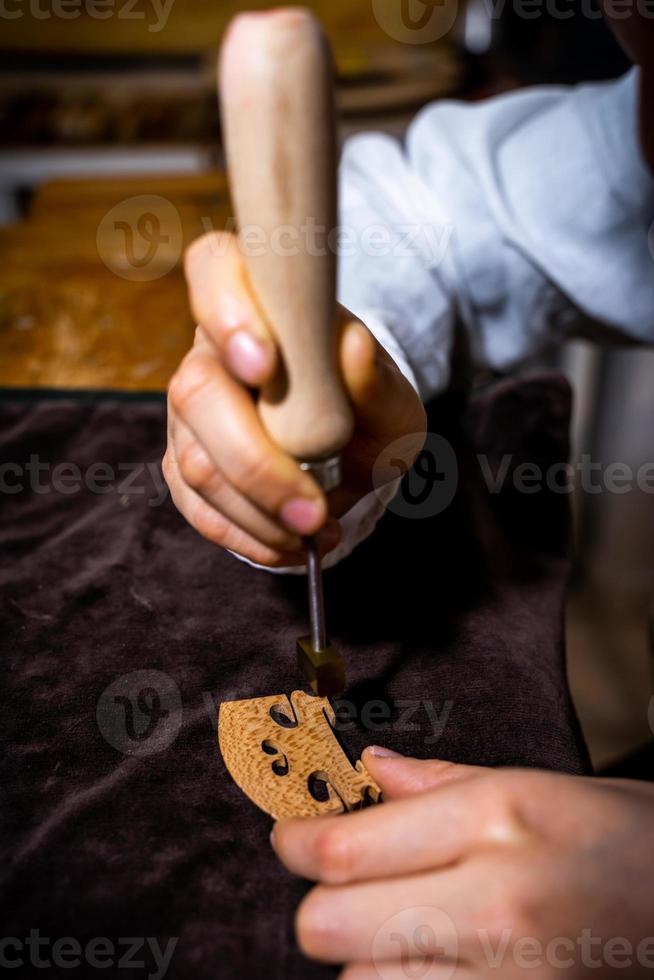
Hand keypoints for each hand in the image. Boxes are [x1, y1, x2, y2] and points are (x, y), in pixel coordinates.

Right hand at [163, 232, 425, 566]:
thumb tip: (353, 348)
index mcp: (258, 302)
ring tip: (319, 532)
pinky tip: (289, 546)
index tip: (265, 364)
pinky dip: (248, 537)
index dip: (224, 309)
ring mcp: (187, 414)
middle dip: (257, 463)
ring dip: (260, 512)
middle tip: (315, 510)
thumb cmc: (368, 411)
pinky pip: (198, 509)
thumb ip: (376, 381)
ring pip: (196, 462)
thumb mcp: (394, 401)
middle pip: (197, 392)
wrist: (351, 454)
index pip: (214, 268)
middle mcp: (209, 352)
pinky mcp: (183, 468)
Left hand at [272, 749, 653, 977]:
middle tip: (340, 880)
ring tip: (394, 923)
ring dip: (361, 956)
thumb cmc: (625, 835)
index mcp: (495, 820)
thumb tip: (369, 770)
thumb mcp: (538, 783)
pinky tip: (428, 958)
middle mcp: (494, 904)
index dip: (295, 842)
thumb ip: (440, 779)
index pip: (344, 850)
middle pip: (330, 926)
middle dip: (321, 902)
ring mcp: (508, 978)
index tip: (292, 835)